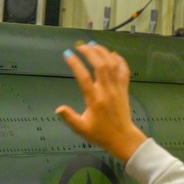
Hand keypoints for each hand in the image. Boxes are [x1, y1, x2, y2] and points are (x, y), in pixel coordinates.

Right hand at [55, 43, 146, 162]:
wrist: (123, 138)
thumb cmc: (100, 134)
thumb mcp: (81, 129)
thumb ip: (70, 118)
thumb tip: (58, 109)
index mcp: (95, 100)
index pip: (84, 79)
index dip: (75, 65)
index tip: (67, 54)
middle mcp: (107, 91)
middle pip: (100, 66)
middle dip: (90, 53)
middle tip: (80, 46)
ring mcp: (118, 89)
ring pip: (113, 66)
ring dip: (103, 53)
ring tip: (93, 45)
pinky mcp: (125, 89)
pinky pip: (124, 71)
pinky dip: (119, 60)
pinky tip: (112, 54)